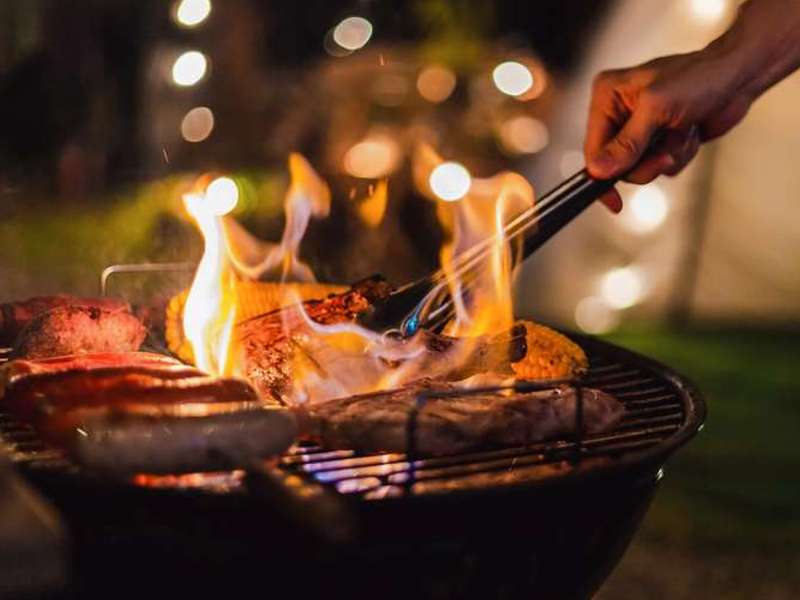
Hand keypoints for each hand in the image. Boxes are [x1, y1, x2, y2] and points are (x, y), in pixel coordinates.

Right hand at [584, 50, 753, 185]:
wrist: (738, 77)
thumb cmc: (700, 77)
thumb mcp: (657, 109)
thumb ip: (626, 143)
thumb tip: (598, 171)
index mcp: (607, 96)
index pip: (593, 147)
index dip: (601, 175)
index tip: (613, 201)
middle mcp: (619, 112)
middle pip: (616, 164)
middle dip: (646, 162)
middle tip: (666, 153)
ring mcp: (639, 127)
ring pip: (640, 168)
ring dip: (668, 156)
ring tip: (684, 132)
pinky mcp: (659, 139)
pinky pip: (660, 166)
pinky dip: (680, 154)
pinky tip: (690, 132)